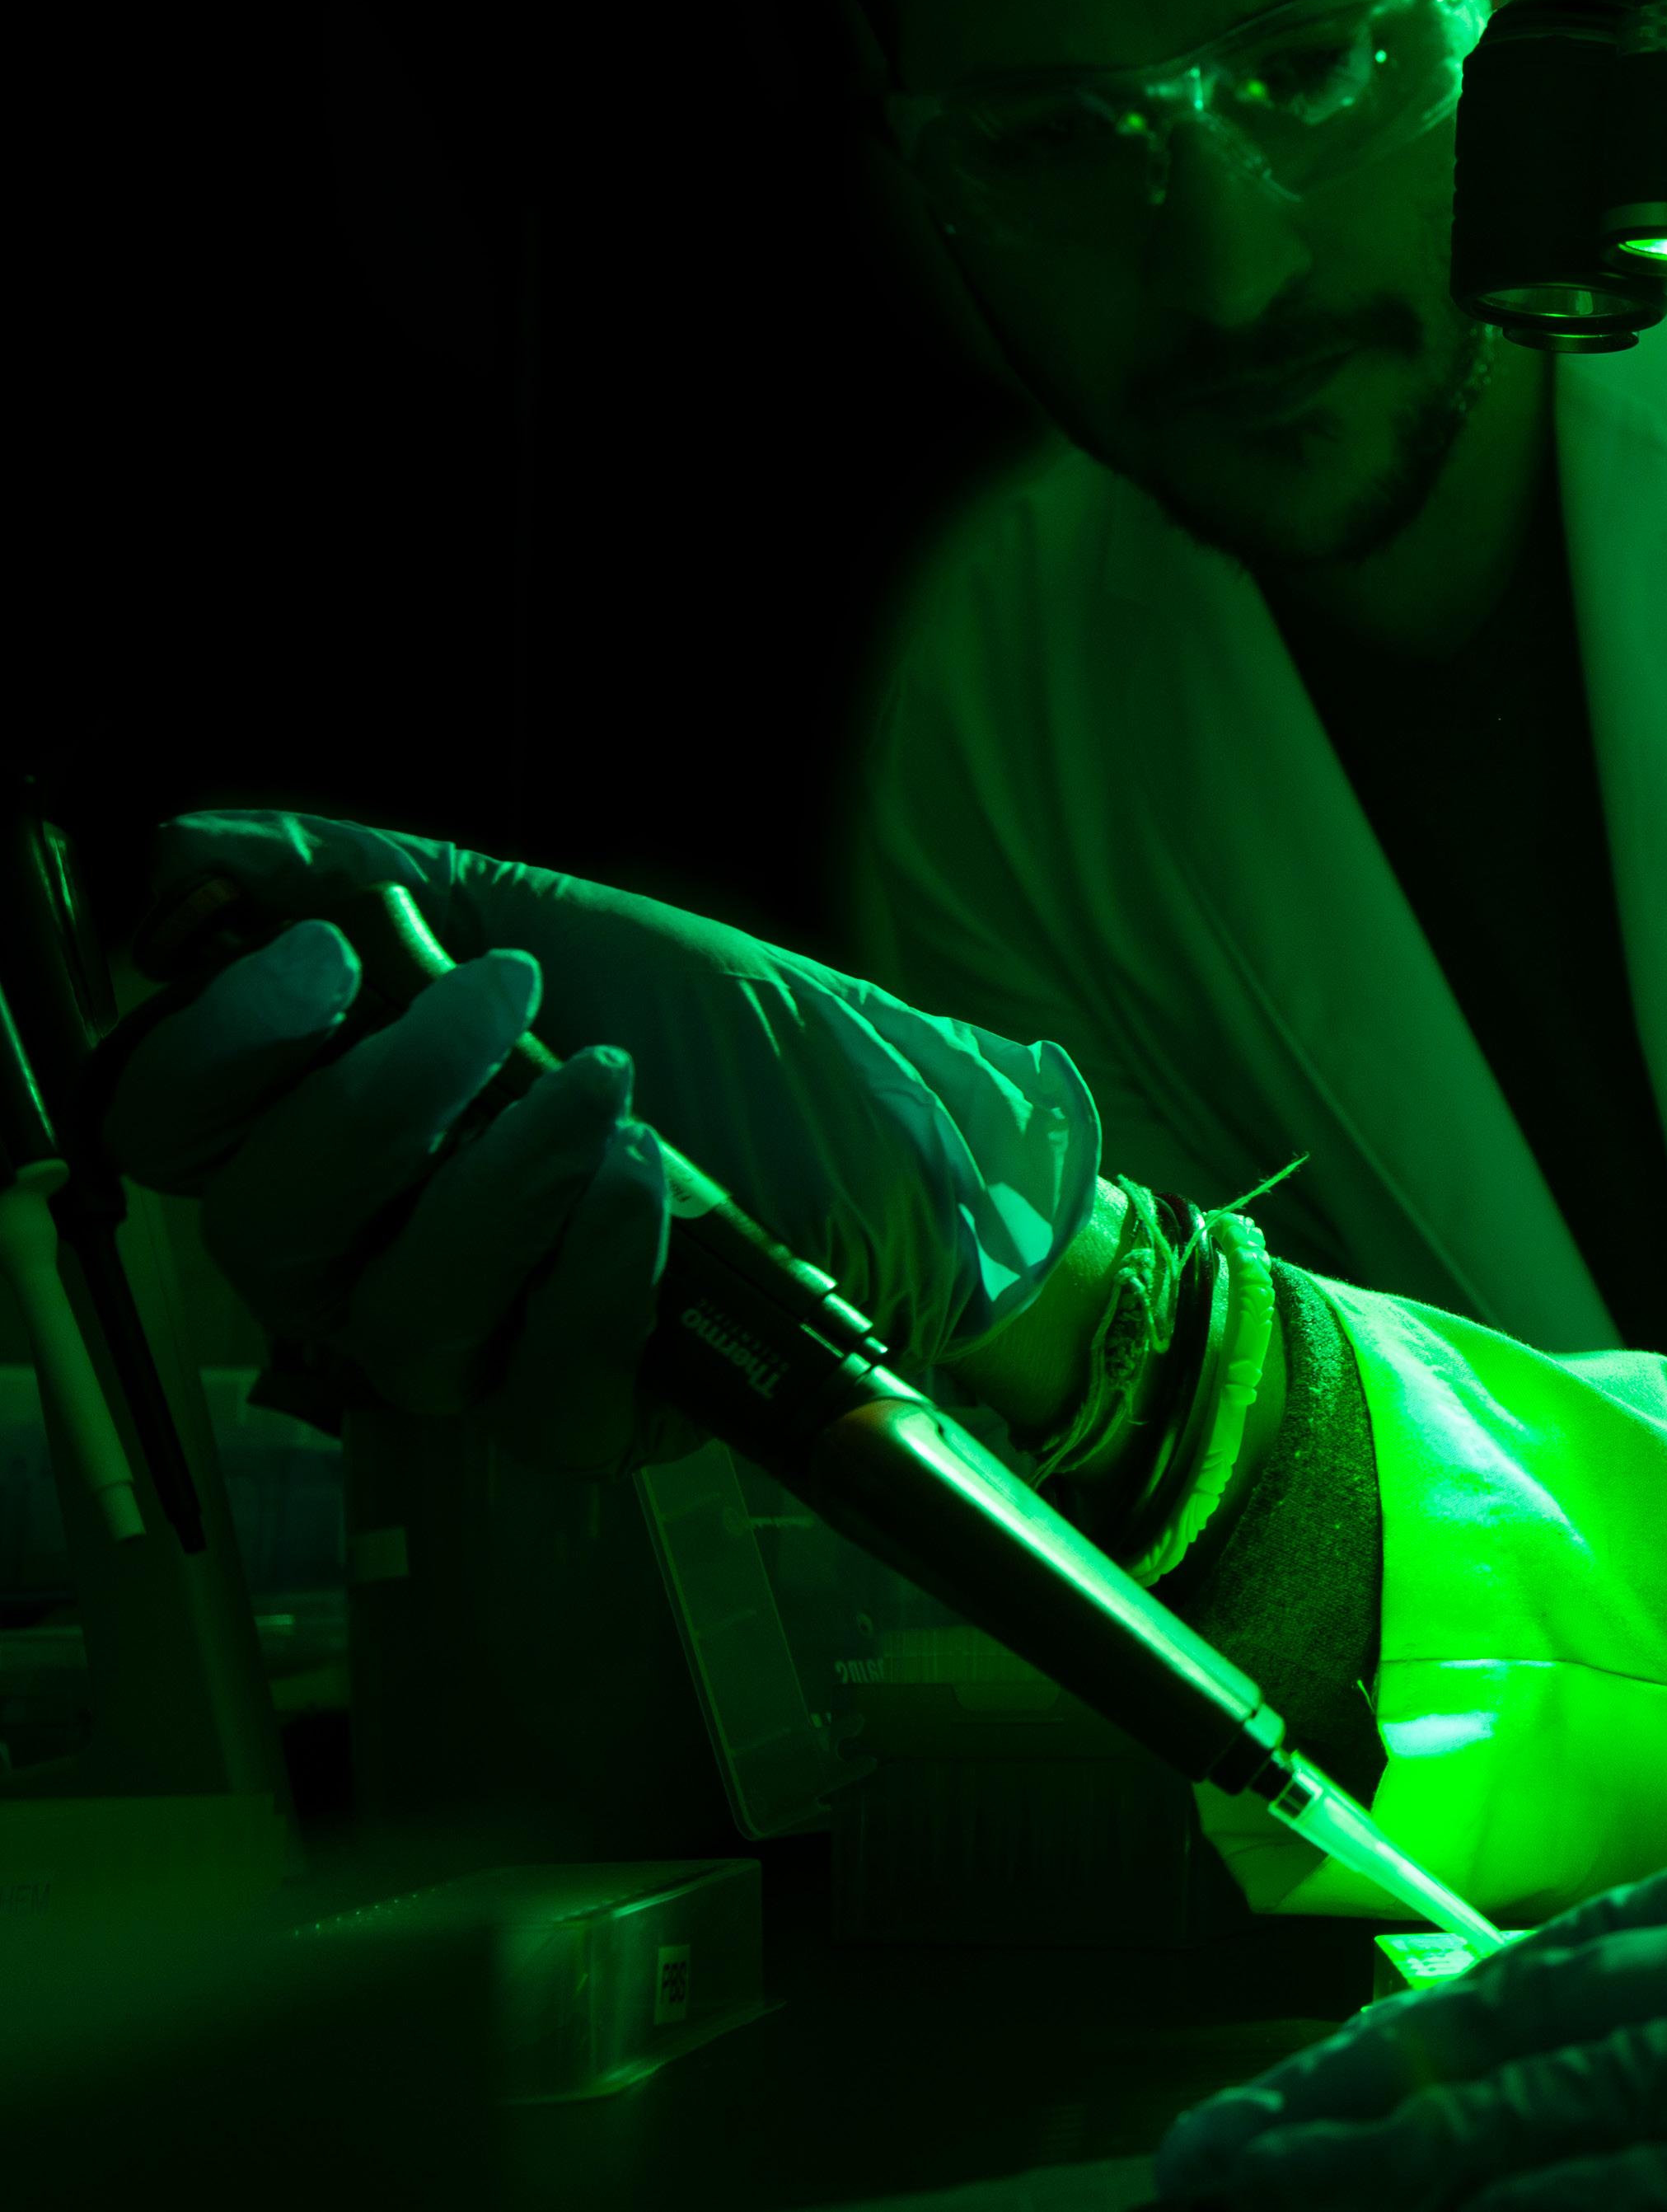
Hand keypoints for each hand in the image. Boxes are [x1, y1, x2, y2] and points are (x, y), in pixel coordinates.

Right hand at [100, 810, 1102, 1477]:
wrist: (896, 1122)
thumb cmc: (719, 1026)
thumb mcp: (549, 917)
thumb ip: (367, 882)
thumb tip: (183, 853)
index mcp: (338, 1126)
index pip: (172, 1123)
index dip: (218, 1045)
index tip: (331, 958)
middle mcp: (377, 1251)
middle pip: (266, 1231)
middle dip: (382, 1101)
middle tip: (508, 1006)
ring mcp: (478, 1346)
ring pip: (398, 1316)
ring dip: (504, 1183)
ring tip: (613, 1091)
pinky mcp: (587, 1413)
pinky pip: (537, 1388)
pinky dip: (592, 1273)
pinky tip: (652, 1185)